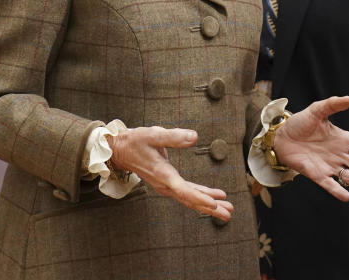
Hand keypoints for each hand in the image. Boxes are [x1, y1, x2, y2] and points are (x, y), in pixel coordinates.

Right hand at [108, 126, 233, 220]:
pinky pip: (187, 192)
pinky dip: (200, 196)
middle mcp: (165, 184)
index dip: (199, 198)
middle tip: (228, 214)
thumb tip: (194, 136)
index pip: (183, 190)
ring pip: (190, 198)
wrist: (120, 150)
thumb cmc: (136, 141)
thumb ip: (174, 136)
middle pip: (190, 199)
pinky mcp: (168, 183)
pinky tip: (214, 198)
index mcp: (163, 175)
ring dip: (208, 205)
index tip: (214, 204)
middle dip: (210, 208)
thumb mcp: (153, 134)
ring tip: (227, 210)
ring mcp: (166, 185)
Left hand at [274, 96, 348, 200]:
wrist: (280, 136)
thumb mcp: (316, 110)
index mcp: (343, 139)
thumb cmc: (300, 123)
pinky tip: (347, 196)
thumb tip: (348, 99)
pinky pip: (329, 184)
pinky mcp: (316, 174)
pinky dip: (338, 190)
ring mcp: (329, 165)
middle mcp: (339, 154)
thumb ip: (332, 104)